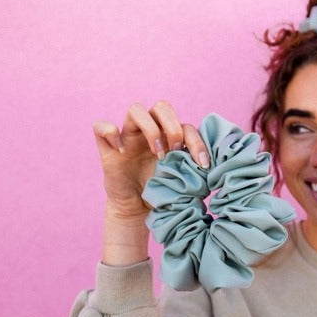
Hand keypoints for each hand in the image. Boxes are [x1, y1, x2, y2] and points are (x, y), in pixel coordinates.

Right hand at [93, 100, 209, 218]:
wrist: (137, 210)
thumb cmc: (162, 192)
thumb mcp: (182, 179)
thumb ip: (195, 168)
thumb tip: (215, 167)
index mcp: (169, 137)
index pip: (185, 125)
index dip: (196, 141)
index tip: (202, 164)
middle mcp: (149, 132)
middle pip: (162, 106)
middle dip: (172, 127)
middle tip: (175, 152)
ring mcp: (127, 138)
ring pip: (135, 109)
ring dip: (150, 129)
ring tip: (156, 152)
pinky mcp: (107, 150)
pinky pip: (100, 127)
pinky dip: (110, 133)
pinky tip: (121, 151)